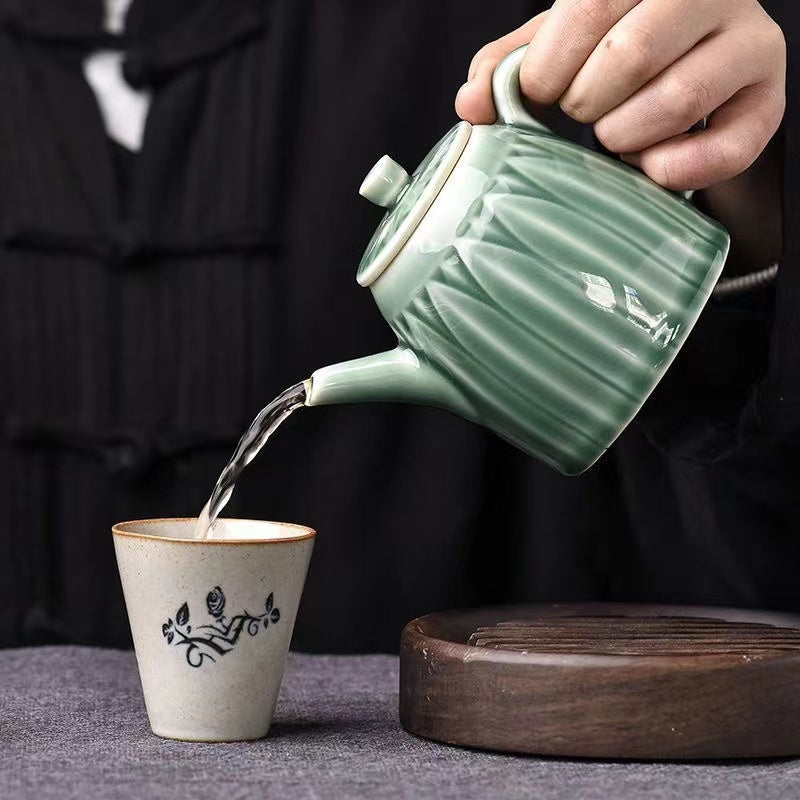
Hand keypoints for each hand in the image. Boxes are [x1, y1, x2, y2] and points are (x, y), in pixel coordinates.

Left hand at [456, 1, 785, 190]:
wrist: (691, 66)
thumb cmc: (613, 52)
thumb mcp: (556, 47)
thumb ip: (506, 66)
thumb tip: (470, 103)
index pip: (590, 7)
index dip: (550, 67)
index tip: (540, 95)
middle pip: (633, 53)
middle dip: (587, 103)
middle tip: (583, 114)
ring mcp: (748, 41)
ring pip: (677, 98)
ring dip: (626, 136)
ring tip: (616, 136)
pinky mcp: (768, 98)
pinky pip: (728, 145)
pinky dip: (678, 168)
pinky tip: (650, 168)